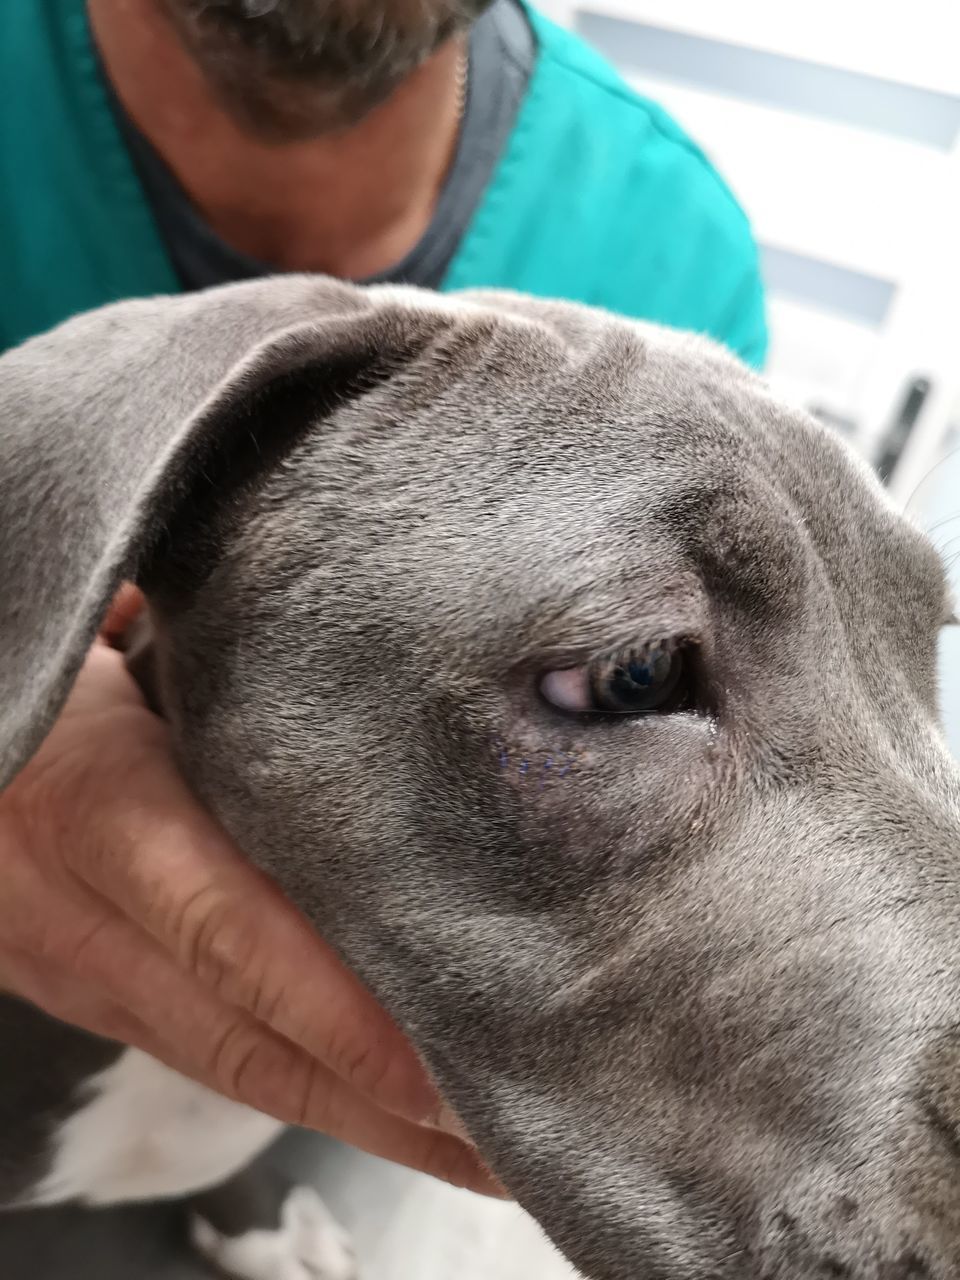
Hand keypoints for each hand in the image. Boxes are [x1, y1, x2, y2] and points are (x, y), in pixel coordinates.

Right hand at [0, 589, 497, 1194]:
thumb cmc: (38, 676)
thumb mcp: (106, 643)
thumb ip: (201, 648)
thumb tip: (327, 626)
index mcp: (95, 806)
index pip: (226, 927)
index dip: (332, 1009)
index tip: (441, 1068)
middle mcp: (82, 919)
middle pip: (245, 1040)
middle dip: (381, 1107)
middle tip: (512, 1143)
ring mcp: (84, 973)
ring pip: (235, 1069)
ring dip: (362, 1120)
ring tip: (483, 1148)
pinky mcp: (95, 993)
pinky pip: (213, 1049)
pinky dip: (311, 1088)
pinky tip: (394, 1106)